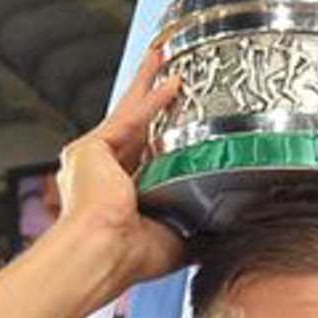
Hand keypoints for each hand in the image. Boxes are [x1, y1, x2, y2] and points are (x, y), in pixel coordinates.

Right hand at [50, 46, 191, 289]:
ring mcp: (93, 160)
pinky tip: (173, 83)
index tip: (180, 125)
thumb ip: (198, 230)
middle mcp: (102, 176)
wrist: (103, 253)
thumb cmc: (129, 257)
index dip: (164, 139)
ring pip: (129, 114)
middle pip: (135, 127)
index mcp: (120, 198)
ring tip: (164, 60)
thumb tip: (227, 230)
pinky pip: (129, 119)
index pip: (145, 159)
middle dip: (151, 100)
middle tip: (167, 75)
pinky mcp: (90, 149)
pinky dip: (152, 100)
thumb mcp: (177, 241)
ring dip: (148, 86)